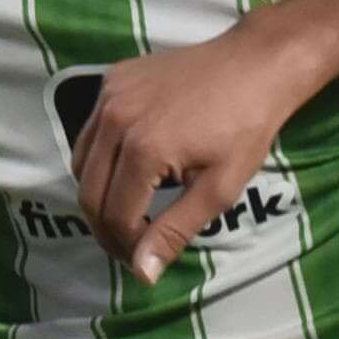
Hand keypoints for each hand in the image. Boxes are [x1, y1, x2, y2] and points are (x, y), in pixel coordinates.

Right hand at [71, 23, 333, 284]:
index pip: (116, 216)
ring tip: (127, 213)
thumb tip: (142, 273)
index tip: (142, 263)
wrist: (256, 65)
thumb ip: (174, 231)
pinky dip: (100, 158)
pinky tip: (128, 170)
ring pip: (82, 163)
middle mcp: (115, 120)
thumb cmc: (246, 128)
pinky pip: (91, 131)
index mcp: (143, 149)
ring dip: (98, 195)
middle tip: (129, 247)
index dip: (126, 247)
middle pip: (89, 193)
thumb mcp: (219, 189)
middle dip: (106, 229)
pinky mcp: (112, 79)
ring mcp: (109, 95)